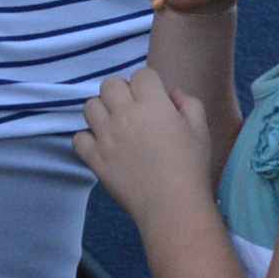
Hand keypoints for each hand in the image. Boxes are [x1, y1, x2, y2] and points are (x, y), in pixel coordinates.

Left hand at [75, 69, 213, 227]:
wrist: (170, 203)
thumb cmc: (191, 164)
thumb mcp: (200, 127)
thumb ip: (187, 102)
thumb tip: (170, 94)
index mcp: (154, 104)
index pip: (141, 74)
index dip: (149, 82)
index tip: (155, 97)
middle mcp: (125, 115)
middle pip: (110, 84)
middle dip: (121, 90)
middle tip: (132, 107)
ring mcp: (106, 137)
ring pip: (90, 106)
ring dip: (102, 110)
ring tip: (115, 123)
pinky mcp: (94, 159)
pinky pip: (78, 138)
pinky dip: (88, 138)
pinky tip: (103, 144)